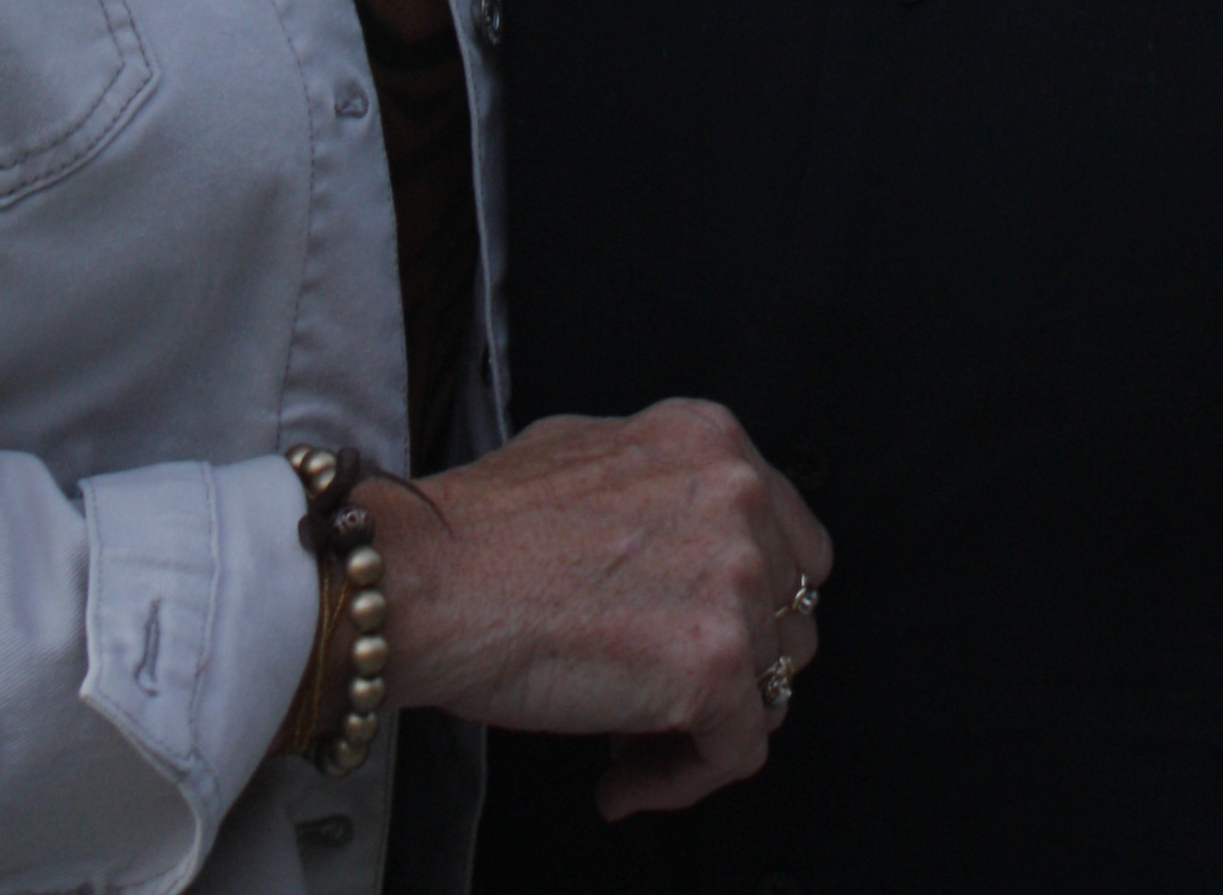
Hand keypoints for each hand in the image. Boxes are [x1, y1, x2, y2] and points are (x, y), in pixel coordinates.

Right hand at [358, 400, 830, 819]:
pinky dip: (680, 780)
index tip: (705, 635)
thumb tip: (676, 538)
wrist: (430, 581)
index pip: (792, 539)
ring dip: (704, 724)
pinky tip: (621, 781)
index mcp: (712, 440)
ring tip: (633, 742)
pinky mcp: (716, 665)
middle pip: (791, 616)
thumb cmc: (484, 528)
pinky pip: (735, 752)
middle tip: (666, 694)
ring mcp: (735, 581)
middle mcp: (739, 497)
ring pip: (769, 688)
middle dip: (736, 664)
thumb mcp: (590, 450)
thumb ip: (658, 484)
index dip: (752, 602)